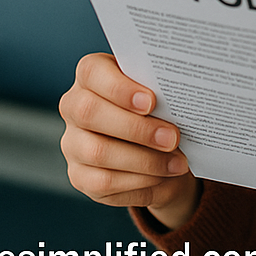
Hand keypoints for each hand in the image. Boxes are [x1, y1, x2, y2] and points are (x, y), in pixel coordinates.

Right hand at [59, 52, 199, 228]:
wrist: (154, 143)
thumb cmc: (156, 106)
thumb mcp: (158, 92)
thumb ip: (159, 89)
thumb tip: (182, 98)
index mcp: (91, 75)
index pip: (92, 72)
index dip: (120, 88)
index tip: (151, 101)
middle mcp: (74, 106)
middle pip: (91, 113)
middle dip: (136, 128)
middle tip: (172, 137)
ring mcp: (73, 143)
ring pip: (98, 152)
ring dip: (144, 160)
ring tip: (177, 162)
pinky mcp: (79, 176)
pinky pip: (104, 182)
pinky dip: (139, 181)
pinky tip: (163, 177)